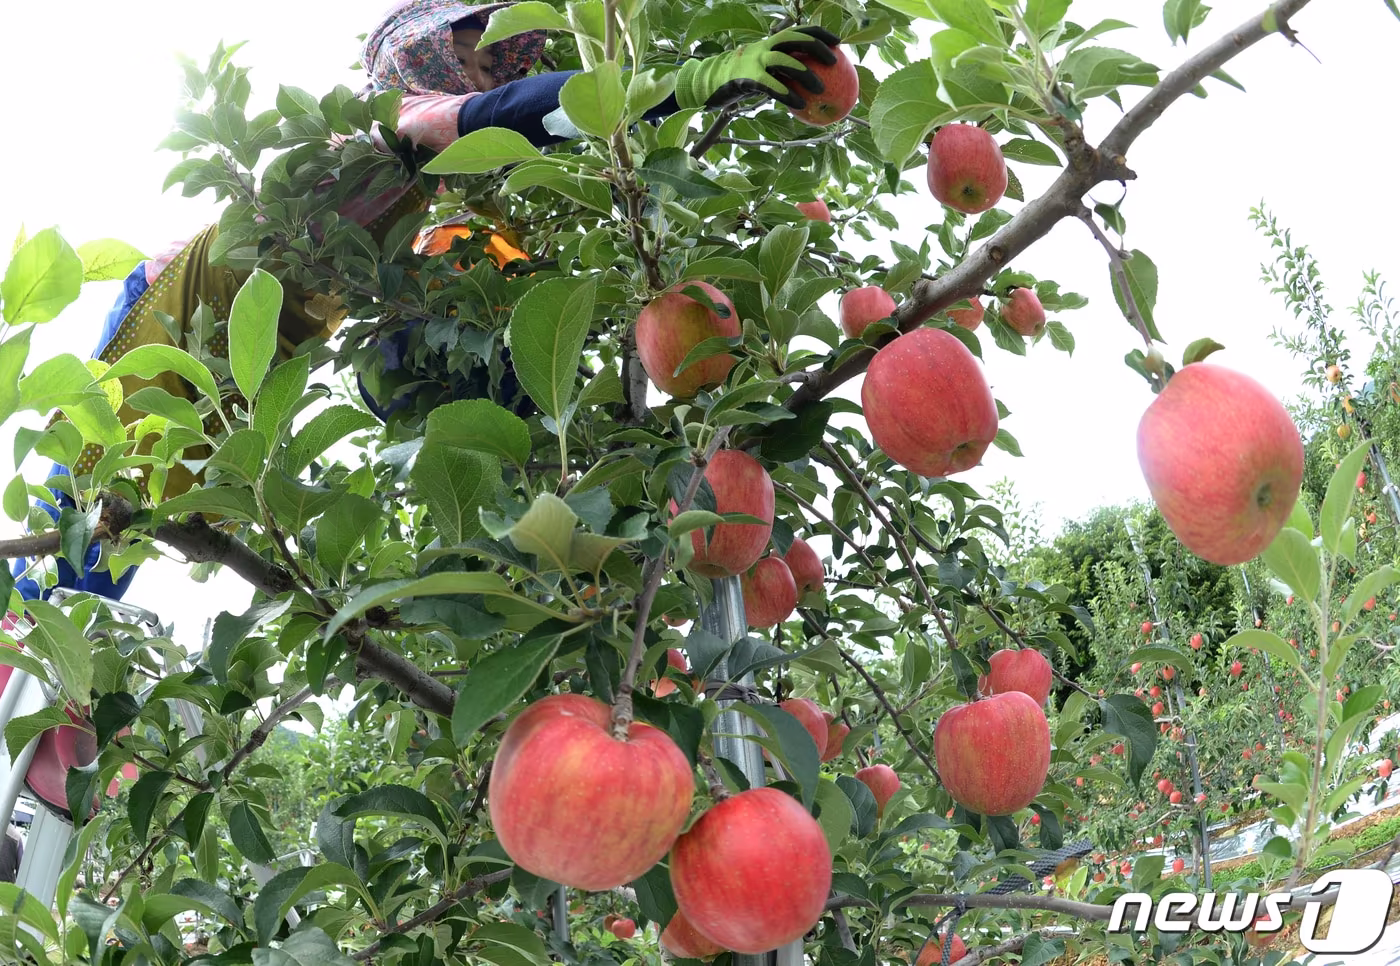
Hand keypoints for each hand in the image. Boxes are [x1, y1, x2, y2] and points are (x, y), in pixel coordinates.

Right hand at [675, 26, 841, 110]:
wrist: (715, 82)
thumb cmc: (746, 78)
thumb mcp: (766, 69)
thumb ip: (785, 71)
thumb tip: (815, 82)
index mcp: (772, 41)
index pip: (799, 31)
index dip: (820, 34)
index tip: (838, 43)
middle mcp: (765, 46)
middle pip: (794, 39)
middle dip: (815, 46)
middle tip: (834, 63)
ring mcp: (756, 60)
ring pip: (784, 60)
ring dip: (804, 73)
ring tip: (820, 89)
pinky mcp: (748, 77)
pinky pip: (771, 85)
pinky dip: (787, 94)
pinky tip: (801, 105)